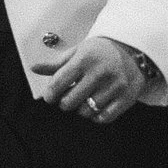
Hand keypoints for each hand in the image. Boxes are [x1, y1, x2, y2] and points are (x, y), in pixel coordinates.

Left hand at [29, 35, 148, 123]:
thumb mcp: (78, 52)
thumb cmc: (100, 51)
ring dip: (80, 109)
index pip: (58, 83)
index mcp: (85, 59)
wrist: (134, 49)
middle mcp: (100, 72)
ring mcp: (115, 86)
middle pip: (69, 102)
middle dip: (64, 102)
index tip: (50, 97)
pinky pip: (104, 118)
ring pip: (86, 112)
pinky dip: (96, 116)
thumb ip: (56, 64)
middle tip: (68, 97)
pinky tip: (96, 106)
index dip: (50, 94)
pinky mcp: (127, 98)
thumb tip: (33, 68)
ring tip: (83, 100)